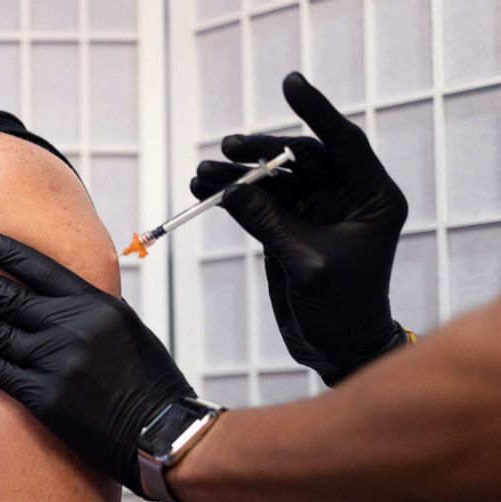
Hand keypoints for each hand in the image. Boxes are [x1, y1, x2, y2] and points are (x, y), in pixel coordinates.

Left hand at [0, 232, 194, 495]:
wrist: (159, 431)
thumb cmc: (149, 380)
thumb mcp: (127, 328)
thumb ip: (91, 307)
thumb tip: (58, 291)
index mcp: (96, 305)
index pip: (40, 269)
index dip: (7, 253)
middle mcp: (71, 329)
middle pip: (9, 296)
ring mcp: (54, 363)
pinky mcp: (42, 398)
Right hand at [191, 72, 408, 385]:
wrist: (336, 345)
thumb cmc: (340, 308)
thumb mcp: (305, 262)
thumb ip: (269, 223)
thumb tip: (230, 189)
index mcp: (371, 196)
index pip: (343, 142)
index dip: (316, 111)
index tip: (291, 84)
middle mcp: (345, 195)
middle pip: (300, 156)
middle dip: (260, 150)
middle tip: (226, 148)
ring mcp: (315, 209)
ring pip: (273, 177)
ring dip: (237, 175)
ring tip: (202, 174)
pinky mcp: (289, 226)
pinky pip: (258, 201)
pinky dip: (232, 195)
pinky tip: (203, 189)